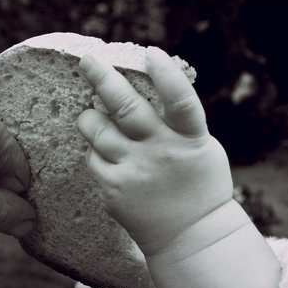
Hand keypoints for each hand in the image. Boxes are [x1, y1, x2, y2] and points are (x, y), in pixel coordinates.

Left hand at [77, 47, 232, 255]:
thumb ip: (178, 121)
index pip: (180, 100)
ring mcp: (135, 172)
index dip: (166, 74)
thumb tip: (151, 84)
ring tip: (90, 115)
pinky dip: (95, 150)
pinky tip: (105, 154)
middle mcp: (161, 152)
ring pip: (98, 131)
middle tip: (87, 60)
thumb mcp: (200, 147)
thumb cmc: (196, 183)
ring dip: (89, 117)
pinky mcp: (114, 190)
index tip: (150, 52)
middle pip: (127, 108)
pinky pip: (93, 159)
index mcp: (190, 139)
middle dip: (103, 78)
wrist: (191, 236)